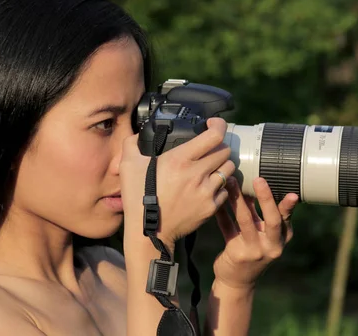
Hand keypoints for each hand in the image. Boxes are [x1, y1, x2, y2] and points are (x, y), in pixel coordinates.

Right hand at [120, 117, 234, 247]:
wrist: (148, 232)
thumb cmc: (137, 197)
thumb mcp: (128, 165)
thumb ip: (132, 143)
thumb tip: (136, 133)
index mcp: (180, 159)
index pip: (214, 135)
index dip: (218, 125)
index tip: (213, 124)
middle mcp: (197, 173)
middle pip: (225, 151)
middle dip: (219, 147)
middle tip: (210, 149)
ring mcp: (206, 191)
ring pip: (229, 170)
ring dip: (222, 166)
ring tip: (211, 168)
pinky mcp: (211, 207)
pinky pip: (225, 191)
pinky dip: (220, 187)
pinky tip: (208, 187)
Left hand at [212, 176, 298, 289]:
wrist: (238, 281)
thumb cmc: (253, 249)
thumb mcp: (264, 233)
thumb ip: (260, 212)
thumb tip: (254, 183)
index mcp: (283, 238)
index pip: (286, 218)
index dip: (288, 205)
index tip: (291, 193)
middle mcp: (272, 246)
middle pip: (272, 220)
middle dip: (266, 198)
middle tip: (259, 179)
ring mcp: (255, 251)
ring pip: (246, 221)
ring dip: (237, 199)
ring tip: (231, 181)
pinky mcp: (236, 253)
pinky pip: (227, 228)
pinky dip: (222, 213)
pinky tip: (216, 200)